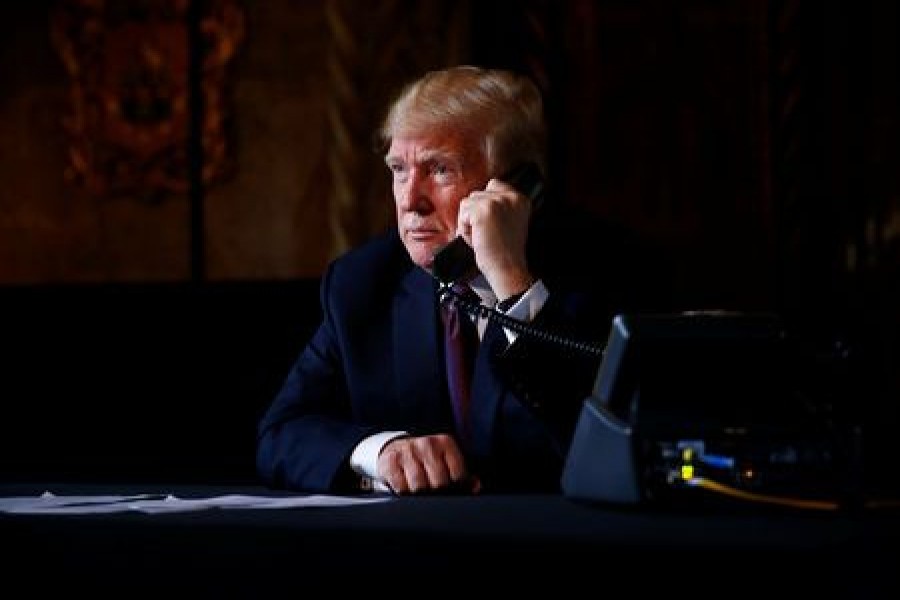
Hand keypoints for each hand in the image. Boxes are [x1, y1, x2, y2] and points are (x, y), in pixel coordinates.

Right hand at [376, 434, 479, 494]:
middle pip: (440, 483)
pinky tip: (405, 487)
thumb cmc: (425, 459)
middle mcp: (427, 444)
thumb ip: (462, 474)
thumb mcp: (445, 461)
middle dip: (438, 492)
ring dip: (420, 494)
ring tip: (420, 490)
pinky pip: (401, 488)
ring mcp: (408, 452)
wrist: (393, 449)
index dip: (456, 488)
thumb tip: (476, 486)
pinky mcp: (390, 462)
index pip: (458, 474)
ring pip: (420, 487)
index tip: (451, 489)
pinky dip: (404, 492)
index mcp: (445, 442)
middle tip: (434, 492)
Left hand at [457, 178, 533, 298]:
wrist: (508, 268)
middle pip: (477, 194)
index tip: (488, 223)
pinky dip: (464, 229)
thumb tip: (476, 201)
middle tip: (486, 234)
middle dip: (475, 215)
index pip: (493, 185)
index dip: (484, 204)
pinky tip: (477, 240)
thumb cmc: (506, 252)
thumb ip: (501, 207)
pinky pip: (462, 214)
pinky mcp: (482, 210)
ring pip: (467, 203)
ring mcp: (496, 202)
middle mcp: (510, 196)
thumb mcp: (512, 222)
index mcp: (520, 199)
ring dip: (468, 222)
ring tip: (481, 238)